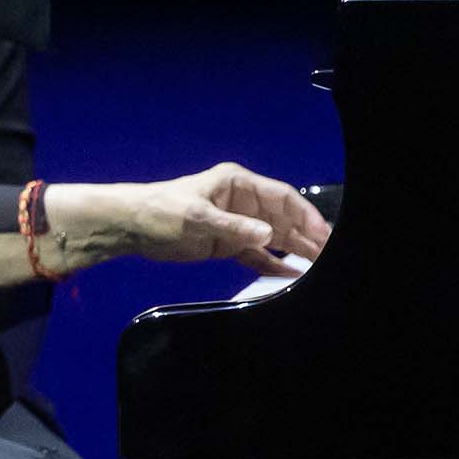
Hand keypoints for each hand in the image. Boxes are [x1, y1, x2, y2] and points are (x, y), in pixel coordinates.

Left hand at [47, 163, 323, 275]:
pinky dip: (271, 264)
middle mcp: (242, 202)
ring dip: (294, 251)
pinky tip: (290, 274)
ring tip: (318, 266)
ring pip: (273, 238)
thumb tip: (267, 237)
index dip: (305, 215)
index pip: (282, 198)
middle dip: (306, 236)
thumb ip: (233, 228)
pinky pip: (255, 255)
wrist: (130, 226)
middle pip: (283, 219)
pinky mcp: (226, 244)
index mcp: (238, 184)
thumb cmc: (160, 211)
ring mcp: (235, 224)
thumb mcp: (196, 217)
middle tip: (328, 255)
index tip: (322, 234)